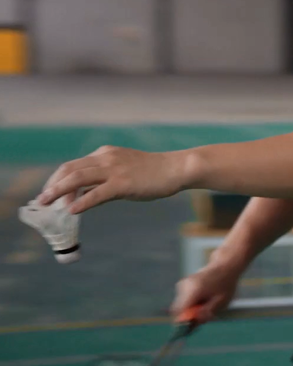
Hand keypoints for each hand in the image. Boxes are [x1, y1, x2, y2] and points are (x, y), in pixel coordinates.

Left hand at [36, 145, 191, 213]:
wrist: (177, 168)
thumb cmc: (153, 172)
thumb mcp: (124, 170)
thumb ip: (104, 180)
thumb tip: (84, 195)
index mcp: (105, 154)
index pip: (72, 166)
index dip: (57, 180)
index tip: (50, 194)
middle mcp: (106, 158)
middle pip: (69, 170)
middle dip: (52, 185)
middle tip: (41, 201)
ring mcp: (115, 170)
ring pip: (78, 179)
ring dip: (59, 192)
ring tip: (47, 204)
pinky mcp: (124, 183)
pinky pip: (97, 193)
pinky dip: (82, 201)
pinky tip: (72, 210)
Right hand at [171, 261, 242, 324]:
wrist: (225, 266)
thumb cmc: (225, 285)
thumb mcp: (221, 302)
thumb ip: (206, 314)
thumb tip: (192, 324)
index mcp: (193, 290)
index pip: (178, 311)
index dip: (182, 322)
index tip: (190, 327)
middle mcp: (184, 286)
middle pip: (177, 310)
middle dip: (188, 316)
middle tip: (204, 315)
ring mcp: (182, 284)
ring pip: (180, 306)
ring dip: (191, 309)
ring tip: (207, 303)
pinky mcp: (182, 284)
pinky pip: (183, 300)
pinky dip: (191, 303)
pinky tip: (204, 298)